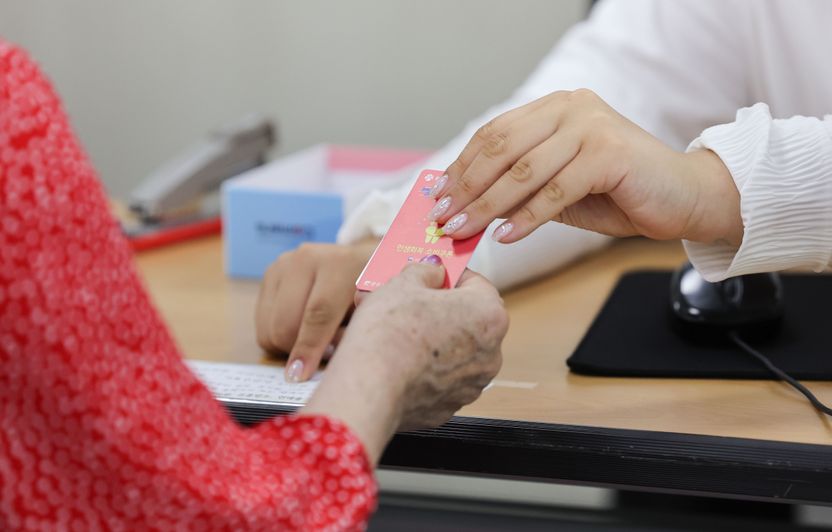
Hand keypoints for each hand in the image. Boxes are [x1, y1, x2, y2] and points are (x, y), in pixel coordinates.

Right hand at [255, 240, 377, 382]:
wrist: (362, 260)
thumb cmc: (374, 292)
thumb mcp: (377, 310)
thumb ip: (357, 329)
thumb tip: (330, 350)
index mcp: (340, 264)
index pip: (318, 312)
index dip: (310, 347)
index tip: (301, 375)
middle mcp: (306, 259)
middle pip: (285, 323)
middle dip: (299, 350)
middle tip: (323, 354)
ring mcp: (283, 265)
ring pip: (269, 327)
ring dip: (288, 345)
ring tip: (315, 339)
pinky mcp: (269, 274)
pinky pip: (262, 323)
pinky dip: (278, 336)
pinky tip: (301, 329)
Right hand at [301, 262, 507, 462]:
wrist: (369, 387)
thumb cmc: (390, 330)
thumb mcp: (404, 282)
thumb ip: (425, 271)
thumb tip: (433, 271)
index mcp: (489, 316)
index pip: (477, 284)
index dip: (450, 275)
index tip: (430, 274)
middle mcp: (490, 354)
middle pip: (466, 320)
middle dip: (437, 308)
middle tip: (407, 301)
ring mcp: (471, 385)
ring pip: (452, 352)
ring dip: (430, 338)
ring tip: (394, 329)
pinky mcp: (448, 408)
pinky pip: (438, 380)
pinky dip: (422, 369)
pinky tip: (396, 359)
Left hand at [427, 89, 741, 246]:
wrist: (684, 198)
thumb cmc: (619, 193)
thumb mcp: (558, 188)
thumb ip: (519, 188)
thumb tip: (468, 206)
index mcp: (555, 108)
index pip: (494, 134)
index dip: (461, 166)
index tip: (437, 196)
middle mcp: (571, 108)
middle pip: (501, 148)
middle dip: (467, 187)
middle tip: (443, 217)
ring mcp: (590, 127)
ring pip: (523, 170)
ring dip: (487, 205)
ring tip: (464, 229)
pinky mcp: (608, 154)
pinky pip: (554, 191)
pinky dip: (526, 217)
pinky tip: (505, 236)